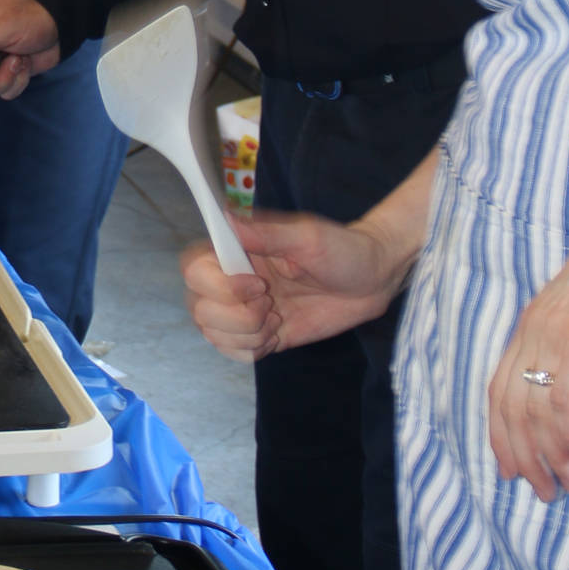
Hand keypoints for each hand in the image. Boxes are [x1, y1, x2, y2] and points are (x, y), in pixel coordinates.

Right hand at [181, 212, 406, 363]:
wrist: (373, 279)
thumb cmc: (343, 249)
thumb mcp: (307, 237)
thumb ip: (265, 233)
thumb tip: (223, 217)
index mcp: (238, 251)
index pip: (195, 269)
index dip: (218, 284)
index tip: (257, 285)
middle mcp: (234, 280)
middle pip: (199, 307)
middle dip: (236, 316)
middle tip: (272, 304)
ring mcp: (245, 310)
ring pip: (214, 333)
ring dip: (247, 335)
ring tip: (277, 318)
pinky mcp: (261, 335)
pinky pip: (235, 352)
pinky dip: (253, 349)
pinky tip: (278, 333)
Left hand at [486, 160, 568, 501]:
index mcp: (532, 321)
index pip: (500, 387)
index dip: (501, 433)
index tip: (513, 469)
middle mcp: (533, 328)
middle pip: (508, 406)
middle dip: (521, 455)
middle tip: (541, 493)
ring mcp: (553, 333)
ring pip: (533, 410)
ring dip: (547, 456)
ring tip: (566, 487)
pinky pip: (561, 400)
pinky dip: (565, 436)